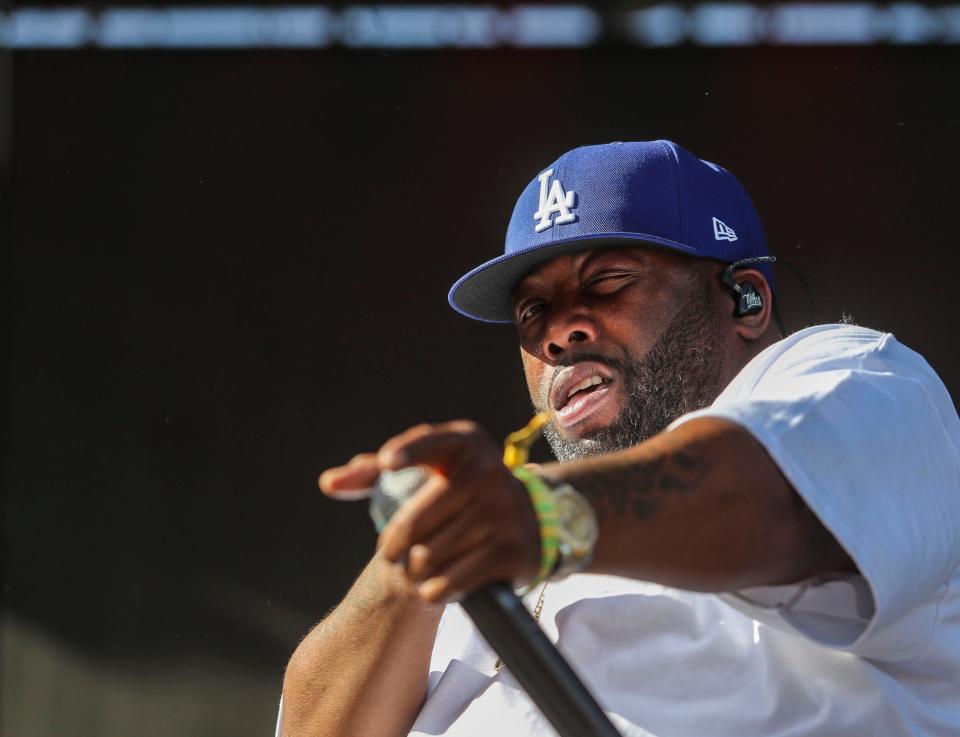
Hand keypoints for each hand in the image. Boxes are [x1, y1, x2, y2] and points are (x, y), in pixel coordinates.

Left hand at [319, 421, 540, 602]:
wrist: (522, 518)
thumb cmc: (453, 491)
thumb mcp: (422, 470)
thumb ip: (371, 473)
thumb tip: (328, 483)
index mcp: (466, 441)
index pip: (432, 442)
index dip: (409, 451)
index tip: (386, 464)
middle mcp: (490, 471)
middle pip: (417, 519)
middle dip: (395, 544)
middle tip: (392, 553)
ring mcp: (506, 510)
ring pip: (432, 553)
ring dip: (416, 568)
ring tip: (419, 565)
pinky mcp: (515, 548)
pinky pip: (456, 578)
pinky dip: (437, 589)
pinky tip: (435, 586)